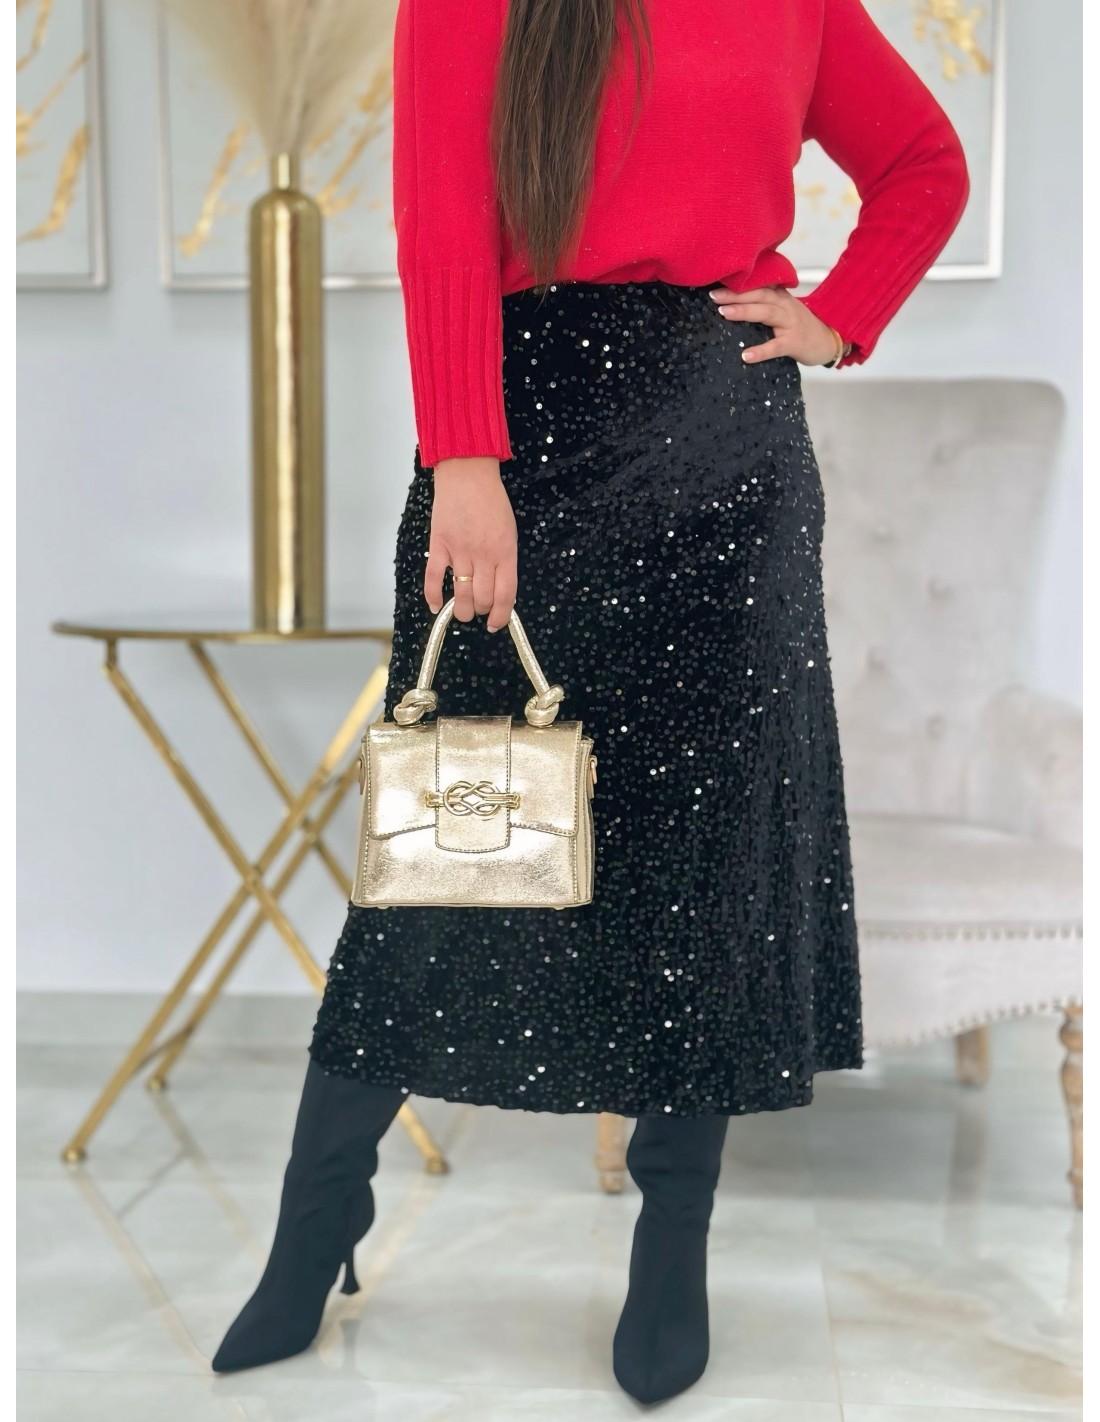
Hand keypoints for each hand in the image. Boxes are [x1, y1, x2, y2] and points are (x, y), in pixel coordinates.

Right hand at [424, 456, 517, 631]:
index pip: (505, 595)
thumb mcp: (509, 531)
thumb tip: (499, 589)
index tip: (494, 624)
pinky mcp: (439, 545)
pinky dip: (433, 596)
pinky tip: (435, 606)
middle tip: (478, 610)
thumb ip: (504, 560)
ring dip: (461, 611)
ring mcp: (460, 551)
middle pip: (482, 598)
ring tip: (461, 613)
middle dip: (480, 611)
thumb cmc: (491, 501)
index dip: (500, 616)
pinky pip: (434, 578)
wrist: (467, 474)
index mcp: (505, 552)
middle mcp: (484, 555)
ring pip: (460, 594)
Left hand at [708, 284, 846, 365]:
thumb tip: (731, 302)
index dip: (737, 284)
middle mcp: (785, 305)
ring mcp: (791, 323)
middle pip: (759, 295)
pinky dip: (761, 351)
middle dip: (735, 294)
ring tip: (724, 313)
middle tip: (714, 296)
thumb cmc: (799, 326)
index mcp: (779, 296)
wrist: (828, 339)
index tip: (715, 283)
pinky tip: (746, 356)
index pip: (757, 285)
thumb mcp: (783, 308)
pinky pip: (776, 346)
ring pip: (767, 313)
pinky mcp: (795, 343)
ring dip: (745, 311)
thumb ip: (763, 302)